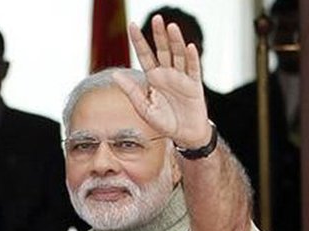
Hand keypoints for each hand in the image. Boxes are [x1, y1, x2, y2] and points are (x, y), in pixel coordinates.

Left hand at [114, 15, 210, 148]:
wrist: (184, 134)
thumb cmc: (164, 121)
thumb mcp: (143, 108)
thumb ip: (131, 90)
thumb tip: (114, 74)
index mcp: (153, 78)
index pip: (144, 55)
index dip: (138, 41)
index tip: (131, 25)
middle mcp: (167, 74)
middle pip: (162, 50)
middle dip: (159, 34)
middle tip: (156, 18)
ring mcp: (181, 77)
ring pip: (178, 55)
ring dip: (175, 41)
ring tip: (171, 27)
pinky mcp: (194, 85)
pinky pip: (193, 69)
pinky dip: (192, 58)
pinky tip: (189, 47)